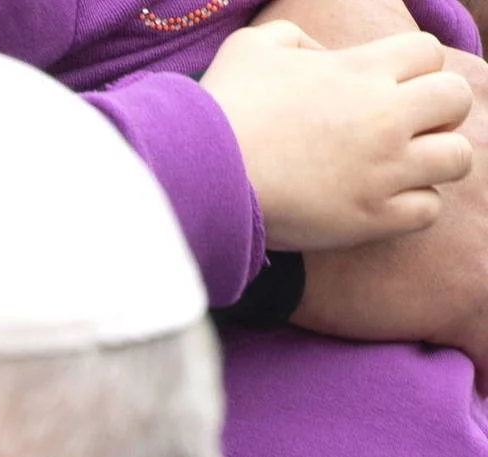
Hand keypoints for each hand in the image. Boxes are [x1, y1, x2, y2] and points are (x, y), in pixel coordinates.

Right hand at [201, 23, 474, 250]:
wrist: (199, 175)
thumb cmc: (222, 109)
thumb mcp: (252, 48)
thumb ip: (296, 39)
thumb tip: (320, 57)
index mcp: (362, 70)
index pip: (428, 54)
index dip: (411, 71)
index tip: (384, 91)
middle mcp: (385, 116)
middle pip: (455, 100)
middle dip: (434, 112)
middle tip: (398, 130)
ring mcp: (382, 170)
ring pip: (456, 157)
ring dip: (433, 161)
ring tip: (398, 171)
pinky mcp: (370, 218)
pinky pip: (427, 209)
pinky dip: (411, 207)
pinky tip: (379, 204)